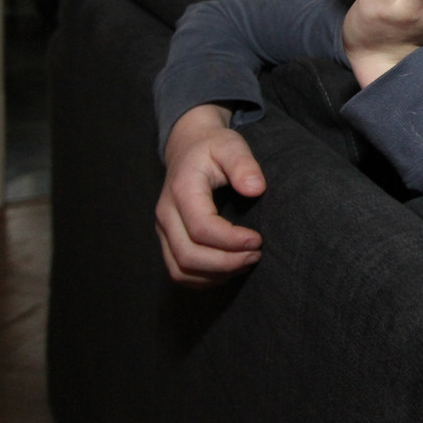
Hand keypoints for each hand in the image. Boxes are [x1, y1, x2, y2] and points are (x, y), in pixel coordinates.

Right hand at [155, 104, 266, 286]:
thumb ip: (243, 164)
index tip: (258, 240)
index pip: (201, 228)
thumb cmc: (213, 147)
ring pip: (181, 270)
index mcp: (181, 190)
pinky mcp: (167, 240)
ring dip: (216, 274)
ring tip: (246, 262)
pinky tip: (231, 267)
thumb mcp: (231, 145)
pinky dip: (205, 278)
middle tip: (256, 255)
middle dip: (226, 263)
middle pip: (188, 256)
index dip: (231, 241)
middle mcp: (166, 214)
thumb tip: (256, 188)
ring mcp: (163, 230)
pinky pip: (179, 272)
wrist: (188, 148)